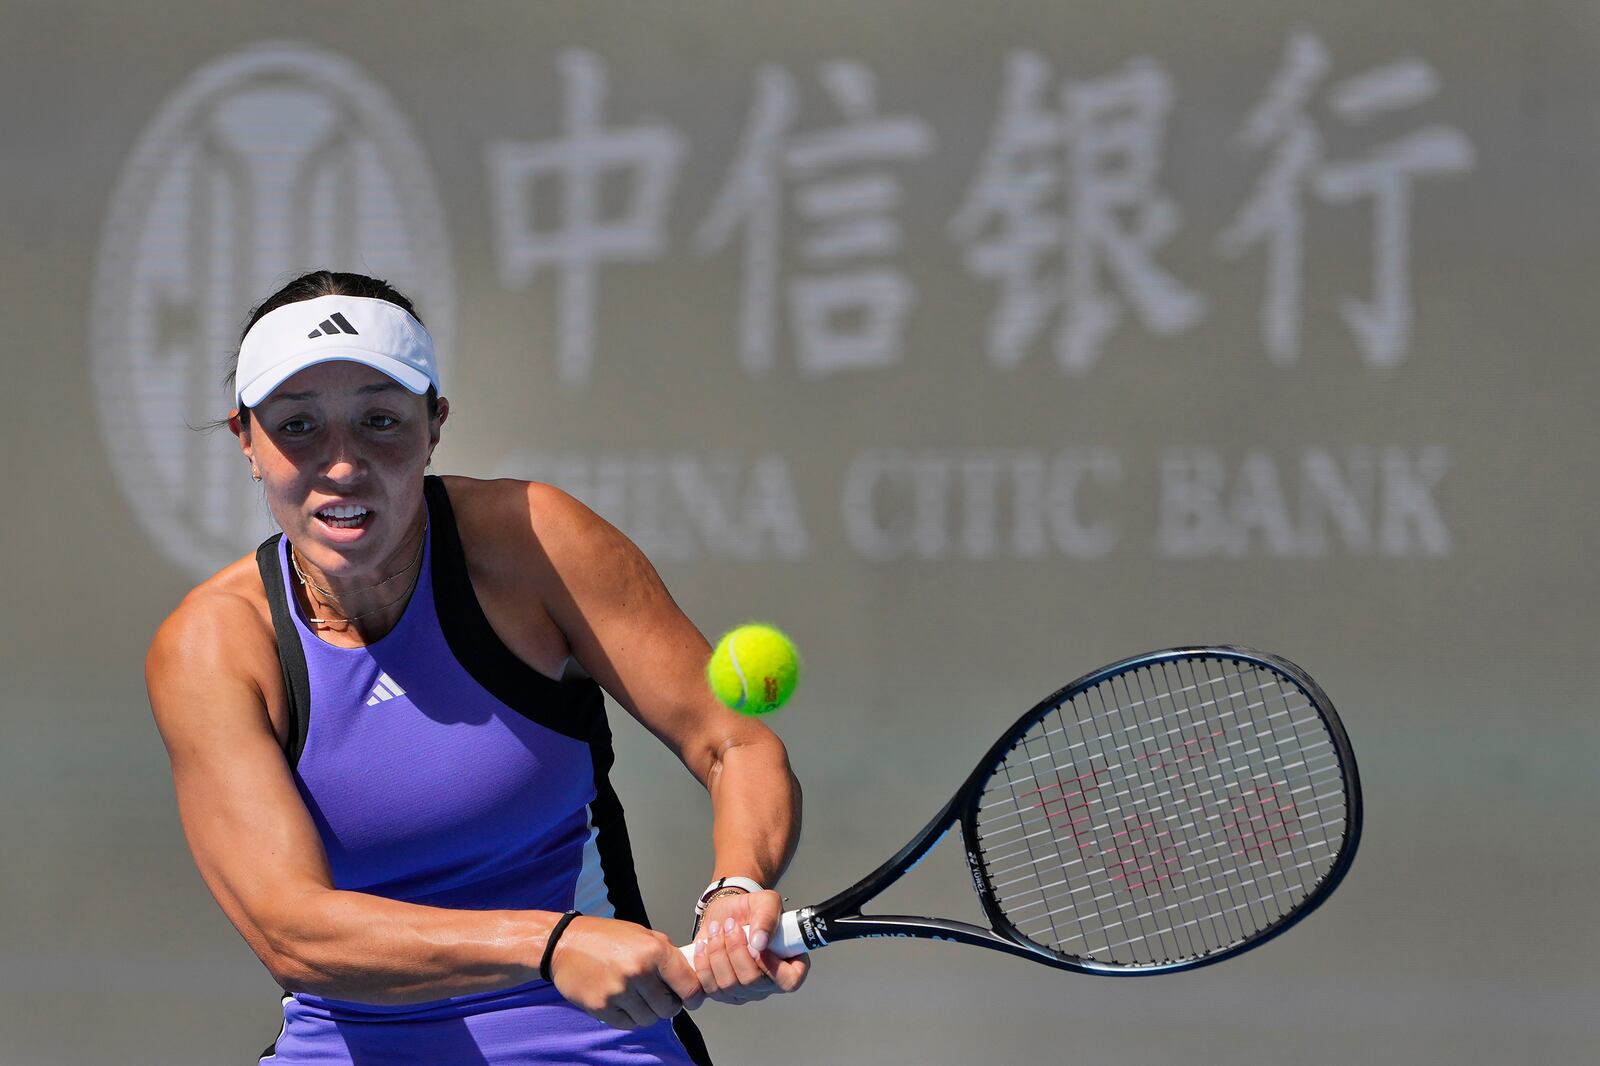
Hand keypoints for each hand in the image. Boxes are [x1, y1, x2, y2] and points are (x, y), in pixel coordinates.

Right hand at [550, 915, 704, 1028]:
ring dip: (648, 1013)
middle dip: (668, 1005)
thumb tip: (689, 974)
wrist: (565, 944)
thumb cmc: (606, 937)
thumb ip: (667, 954)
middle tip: (659, 997)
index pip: (688, 986)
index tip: (692, 1000)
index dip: (694, 997)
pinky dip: (629, 1017)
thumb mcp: (643, 934)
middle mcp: (638, 971)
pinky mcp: (602, 1007)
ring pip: (649, 1019)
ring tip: (638, 998)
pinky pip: (628, 1024)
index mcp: (654, 951)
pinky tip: (623, 1002)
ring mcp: (619, 991)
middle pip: (669, 1009)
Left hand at [691, 888, 808, 1004]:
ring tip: (716, 931)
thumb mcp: (765, 902)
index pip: (789, 980)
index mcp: (787, 964)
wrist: (725, 915)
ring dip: (717, 953)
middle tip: (730, 926)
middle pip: (751, 982)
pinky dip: (702, 964)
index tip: (758, 946)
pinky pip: (707, 988)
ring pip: (727, 985)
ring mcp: (743, 991)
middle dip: (735, 950)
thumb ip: (767, 918)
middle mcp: (767, 983)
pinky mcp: (720, 992)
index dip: (774, 967)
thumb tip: (760, 942)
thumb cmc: (750, 910)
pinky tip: (703, 946)